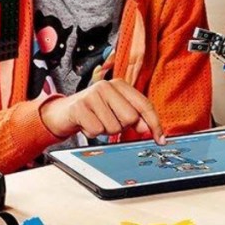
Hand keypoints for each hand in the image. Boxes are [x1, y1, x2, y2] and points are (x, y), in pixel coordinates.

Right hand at [39, 79, 164, 142]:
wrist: (63, 112)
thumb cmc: (94, 111)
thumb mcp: (116, 111)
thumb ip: (135, 117)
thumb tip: (147, 128)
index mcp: (120, 85)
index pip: (145, 105)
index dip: (154, 123)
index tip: (160, 139)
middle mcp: (107, 86)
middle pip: (130, 118)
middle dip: (121, 126)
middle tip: (109, 121)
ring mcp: (92, 95)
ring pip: (113, 127)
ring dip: (105, 131)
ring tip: (96, 121)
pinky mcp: (79, 107)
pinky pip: (97, 130)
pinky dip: (93, 133)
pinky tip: (87, 124)